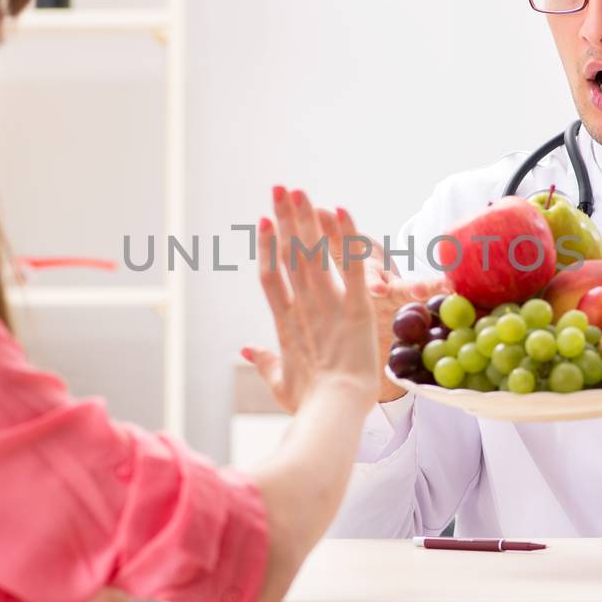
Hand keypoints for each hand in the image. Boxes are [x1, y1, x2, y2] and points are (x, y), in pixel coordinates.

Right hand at [244, 203, 447, 406]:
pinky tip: (341, 210)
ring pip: (312, 253)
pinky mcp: (355, 308)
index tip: (267, 221)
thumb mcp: (280, 381)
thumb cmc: (307, 403)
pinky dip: (347, 238)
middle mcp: (302, 307)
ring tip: (299, 191)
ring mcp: (327, 305)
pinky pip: (351, 266)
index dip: (269, 246)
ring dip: (306, 219)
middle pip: (289, 254)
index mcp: (285, 322)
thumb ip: (263, 361)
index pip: (272, 275)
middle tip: (280, 188)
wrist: (332, 413)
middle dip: (286, 219)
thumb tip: (246, 350)